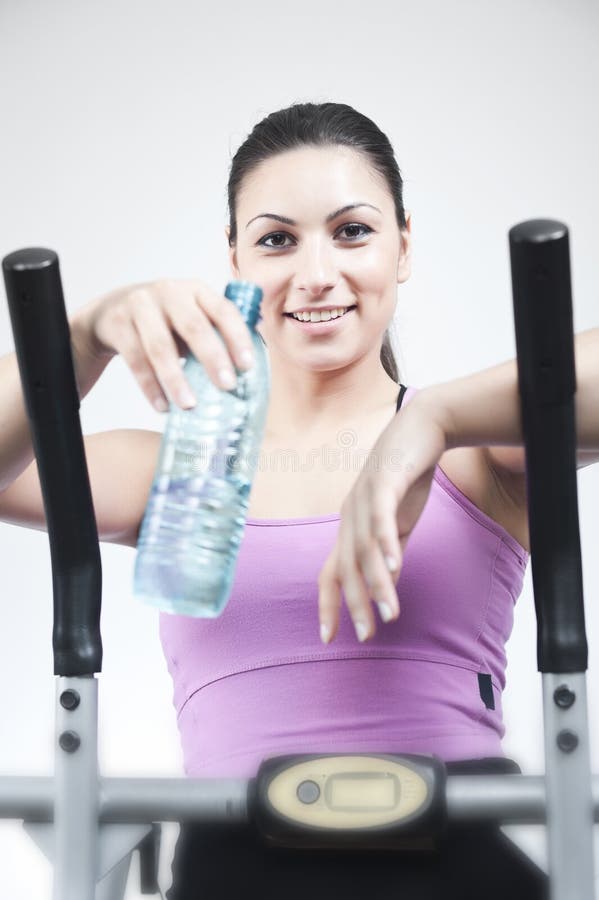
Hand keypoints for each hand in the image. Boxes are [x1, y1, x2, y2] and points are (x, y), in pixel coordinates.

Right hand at [69, 278, 255, 410]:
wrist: (111, 311)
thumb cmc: (164, 320)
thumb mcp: (191, 316)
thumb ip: (216, 333)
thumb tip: (248, 369)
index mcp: (196, 290)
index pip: (223, 310)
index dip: (237, 337)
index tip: (247, 366)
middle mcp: (169, 292)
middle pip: (193, 326)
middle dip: (212, 358)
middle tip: (226, 386)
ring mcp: (140, 306)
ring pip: (160, 347)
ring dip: (176, 379)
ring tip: (190, 405)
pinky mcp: (118, 324)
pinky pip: (135, 360)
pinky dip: (150, 386)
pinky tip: (162, 406)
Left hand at [317, 392, 448, 643]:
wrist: (422, 428)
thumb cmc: (407, 477)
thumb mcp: (398, 523)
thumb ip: (390, 554)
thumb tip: (386, 588)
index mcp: (350, 527)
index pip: (330, 572)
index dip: (327, 604)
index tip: (328, 638)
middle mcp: (350, 515)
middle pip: (345, 566)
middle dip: (353, 603)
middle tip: (365, 635)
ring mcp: (364, 498)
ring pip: (365, 548)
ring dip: (377, 582)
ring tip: (389, 613)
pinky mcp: (384, 481)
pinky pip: (382, 516)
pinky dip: (387, 542)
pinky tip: (397, 565)